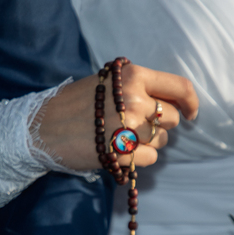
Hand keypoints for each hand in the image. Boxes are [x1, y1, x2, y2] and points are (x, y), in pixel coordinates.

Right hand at [36, 62, 199, 171]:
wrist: (42, 127)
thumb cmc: (75, 103)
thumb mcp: (107, 82)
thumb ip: (138, 86)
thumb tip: (172, 100)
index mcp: (132, 77)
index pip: (180, 87)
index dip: (191, 102)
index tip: (191, 112)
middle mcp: (135, 100)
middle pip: (171, 118)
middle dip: (159, 124)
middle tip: (134, 125)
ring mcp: (130, 128)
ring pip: (162, 140)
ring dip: (148, 142)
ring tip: (121, 136)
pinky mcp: (124, 153)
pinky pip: (150, 158)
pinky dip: (138, 157)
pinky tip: (118, 149)